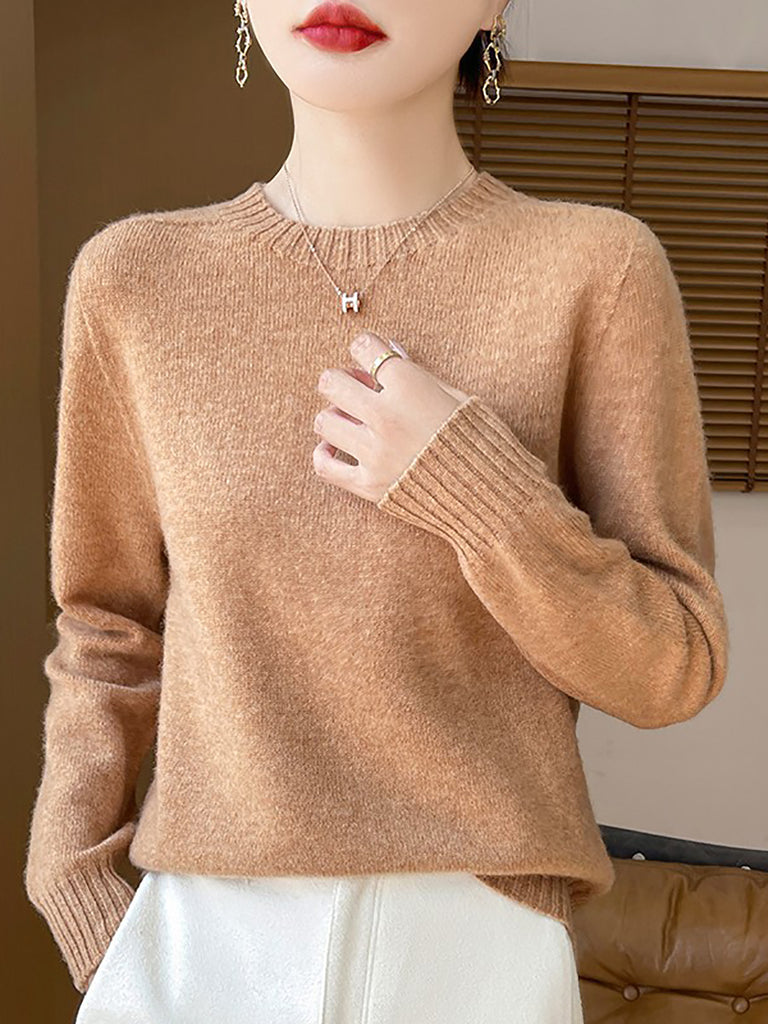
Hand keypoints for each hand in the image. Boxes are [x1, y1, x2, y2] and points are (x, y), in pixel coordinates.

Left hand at [312, 330, 469, 503]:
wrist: (492, 495)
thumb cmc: (481, 441)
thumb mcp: (457, 397)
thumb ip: (418, 376)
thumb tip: (391, 352)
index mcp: (410, 387)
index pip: (365, 348)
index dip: (366, 347)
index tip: (369, 353)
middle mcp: (386, 417)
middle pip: (332, 383)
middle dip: (340, 380)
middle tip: (352, 386)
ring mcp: (375, 453)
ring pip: (324, 421)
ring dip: (333, 416)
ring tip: (349, 420)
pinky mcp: (369, 485)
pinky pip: (325, 466)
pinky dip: (325, 454)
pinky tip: (336, 448)